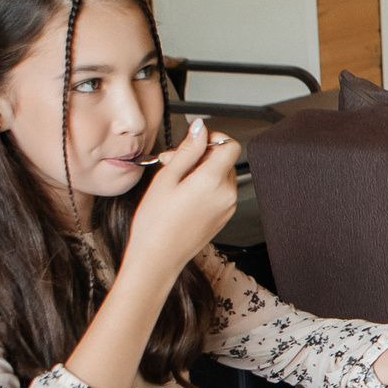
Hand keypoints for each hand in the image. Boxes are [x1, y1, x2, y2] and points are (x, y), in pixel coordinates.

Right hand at [121, 117, 238, 277]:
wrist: (157, 258)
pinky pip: (220, 192)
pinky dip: (206, 187)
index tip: (196, 140)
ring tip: (175, 179)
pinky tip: (183, 194)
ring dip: (202, 171)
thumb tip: (199, 129)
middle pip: (225, 160)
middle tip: (173, 161)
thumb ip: (187, 150)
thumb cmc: (156, 223)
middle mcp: (226, 194)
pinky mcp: (223, 217)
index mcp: (213, 181)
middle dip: (201, 155)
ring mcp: (227, 207)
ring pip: (222, 176)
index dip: (214, 138)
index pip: (231, 146)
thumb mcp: (166, 178)